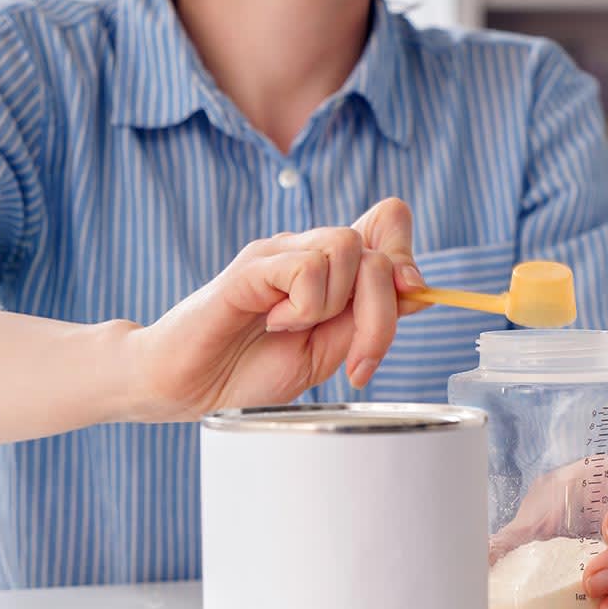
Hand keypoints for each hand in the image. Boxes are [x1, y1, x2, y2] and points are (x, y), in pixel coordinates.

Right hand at [127, 198, 424, 420]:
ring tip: (294, 329)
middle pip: (379, 251)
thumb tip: (418, 290)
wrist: (189, 388)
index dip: (407, 260)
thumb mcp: (329, 351)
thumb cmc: (250, 369)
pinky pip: (306, 268)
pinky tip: (273, 322)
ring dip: (334, 307)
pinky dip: (303, 307)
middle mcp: (307, 250)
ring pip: (347, 249)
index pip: (389, 220)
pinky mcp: (250, 268)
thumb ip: (368, 318)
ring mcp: (277, 254)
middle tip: (355, 360)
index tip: (403, 308)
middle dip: (383, 317)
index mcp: (331, 269)